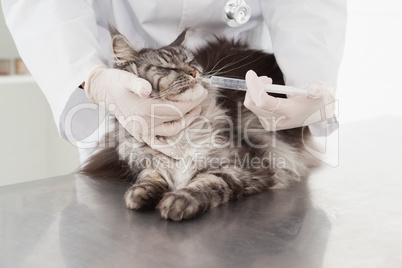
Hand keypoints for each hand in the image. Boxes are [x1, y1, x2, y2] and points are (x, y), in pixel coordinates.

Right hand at [84, 66, 206, 156]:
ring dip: (186, 122)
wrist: (103, 90)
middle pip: (177, 118)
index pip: (176, 107)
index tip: (203, 93)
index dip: (192, 101)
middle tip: (202, 99)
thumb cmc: (117, 82)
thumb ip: (136, 83)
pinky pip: (156, 145)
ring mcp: (143, 131)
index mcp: (145, 109)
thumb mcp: (125, 78)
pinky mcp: (140, 134)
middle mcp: (145, 123)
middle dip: (192, 109)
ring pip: (172, 130)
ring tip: (195, 112)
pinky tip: (178, 153)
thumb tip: (145, 89)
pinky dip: (167, 149)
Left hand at [244, 70, 334, 130]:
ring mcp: (270, 123)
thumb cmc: (317, 101)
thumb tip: (313, 87)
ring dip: (255, 90)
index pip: (263, 101)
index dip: (254, 87)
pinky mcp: (266, 122)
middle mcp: (277, 121)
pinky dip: (256, 95)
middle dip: (253, 86)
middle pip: (252, 103)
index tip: (251, 73)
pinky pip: (253, 106)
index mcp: (289, 113)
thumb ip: (318, 90)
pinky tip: (268, 92)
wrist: (316, 115)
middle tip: (266, 78)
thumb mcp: (322, 92)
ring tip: (269, 83)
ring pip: (251, 104)